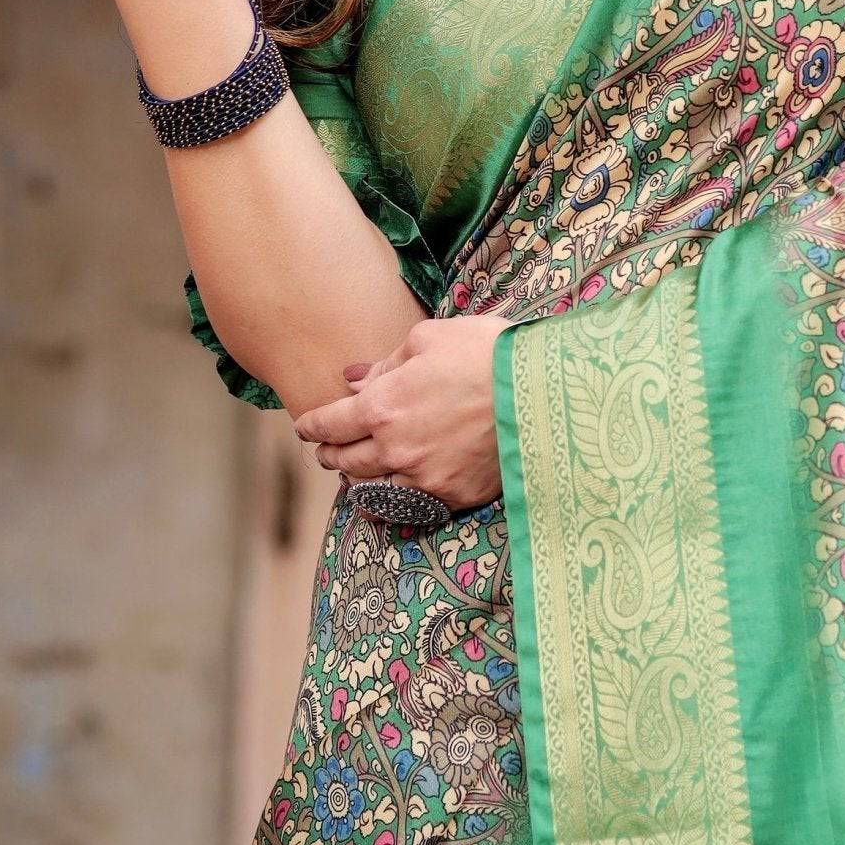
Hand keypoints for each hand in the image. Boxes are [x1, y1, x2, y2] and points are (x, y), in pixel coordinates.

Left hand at [293, 313, 513, 510]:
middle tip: (325, 449)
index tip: (304, 426)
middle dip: (329, 453)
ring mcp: (423, 477)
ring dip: (355, 480)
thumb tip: (355, 381)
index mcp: (382, 405)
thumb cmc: (485, 352)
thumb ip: (386, 364)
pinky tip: (388, 494)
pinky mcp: (452, 495)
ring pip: (371, 489)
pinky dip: (390, 501)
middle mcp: (395, 448)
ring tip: (351, 474)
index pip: (329, 424)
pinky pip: (408, 505)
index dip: (311, 425)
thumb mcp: (429, 339)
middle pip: (344, 461)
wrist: (540, 388)